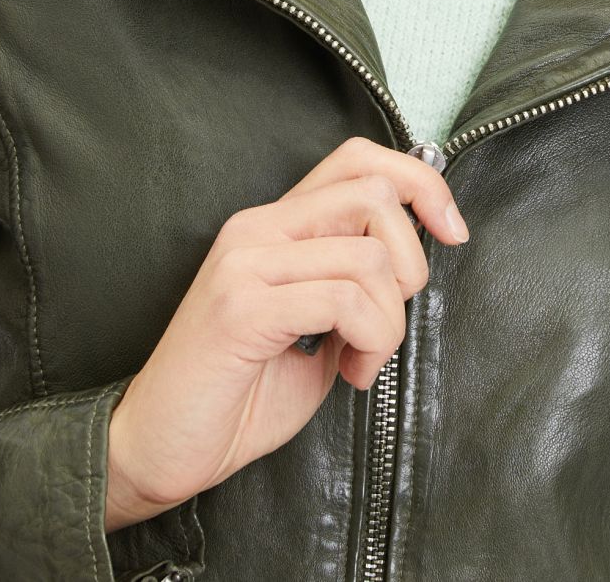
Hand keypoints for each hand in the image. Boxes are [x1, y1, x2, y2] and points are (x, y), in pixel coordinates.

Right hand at [104, 135, 468, 530]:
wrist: (157, 451)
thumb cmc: (237, 398)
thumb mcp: (314, 329)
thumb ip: (353, 287)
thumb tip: (412, 263)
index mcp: (273, 224)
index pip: (359, 159)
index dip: (421, 182)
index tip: (452, 232)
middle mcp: (257, 227)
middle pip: (374, 193)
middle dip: (412, 262)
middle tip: (386, 323)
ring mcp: (245, 262)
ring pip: (370, 256)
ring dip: (389, 323)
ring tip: (361, 361)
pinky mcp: (241, 307)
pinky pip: (344, 300)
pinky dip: (370, 341)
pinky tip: (350, 373)